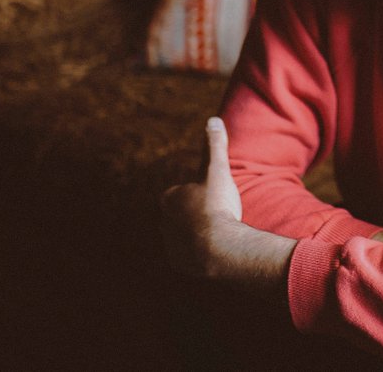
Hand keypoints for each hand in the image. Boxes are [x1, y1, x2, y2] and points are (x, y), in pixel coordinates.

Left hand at [161, 116, 292, 282]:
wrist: (218, 247)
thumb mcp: (217, 170)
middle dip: (195, 213)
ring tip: (217, 233)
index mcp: (170, 198)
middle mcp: (164, 220)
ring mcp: (170, 243)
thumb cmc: (216, 206)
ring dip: (197, 233)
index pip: (181, 191)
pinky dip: (199, 251)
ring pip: (183, 234)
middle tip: (216, 214)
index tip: (212, 196)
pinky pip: (188, 254)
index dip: (198, 192)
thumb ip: (214, 145)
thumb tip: (212, 120)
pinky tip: (214, 249)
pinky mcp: (178, 262)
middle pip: (181, 213)